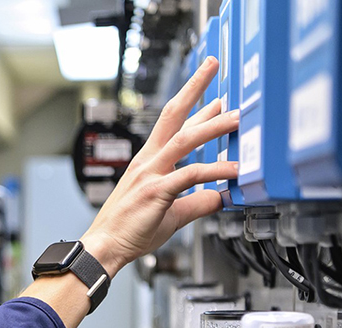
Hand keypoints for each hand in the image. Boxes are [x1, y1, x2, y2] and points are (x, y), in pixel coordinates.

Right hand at [82, 56, 239, 274]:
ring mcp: (151, 175)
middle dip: (194, 89)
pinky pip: (190, 175)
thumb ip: (197, 203)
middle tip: (212, 66)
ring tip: (237, 116)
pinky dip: (214, 170)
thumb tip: (220, 197)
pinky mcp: (156, 192)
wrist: (104, 247)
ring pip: (185, 140)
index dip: (193, 106)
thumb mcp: (170, 214)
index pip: (172, 124)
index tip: (213, 94)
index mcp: (148, 162)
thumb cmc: (127, 231)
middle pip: (173, 115)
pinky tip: (233, 169)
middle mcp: (148, 162)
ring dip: (213, 126)